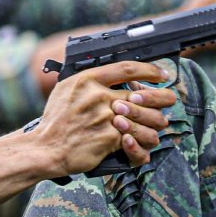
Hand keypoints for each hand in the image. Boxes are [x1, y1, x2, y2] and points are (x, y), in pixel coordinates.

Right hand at [37, 61, 175, 176]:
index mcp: (87, 80)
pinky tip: (137, 143)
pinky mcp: (109, 138)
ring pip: (145, 119)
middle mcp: (98, 96)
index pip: (127, 68)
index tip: (161, 73)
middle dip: (163, 97)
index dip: (149, 70)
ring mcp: (105, 117)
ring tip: (153, 125)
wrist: (46, 148)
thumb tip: (112, 75)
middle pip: (144, 95)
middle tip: (169, 99)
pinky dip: (138, 143)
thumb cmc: (55, 121)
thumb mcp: (66, 89)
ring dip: (153, 123)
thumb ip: (89, 80)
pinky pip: (135, 139)